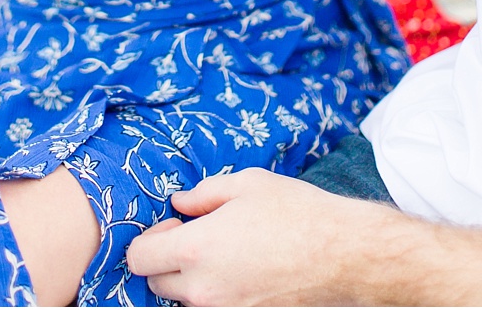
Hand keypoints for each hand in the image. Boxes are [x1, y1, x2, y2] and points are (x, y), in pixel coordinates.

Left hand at [126, 168, 399, 306]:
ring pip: (184, 300)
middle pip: (155, 283)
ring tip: (227, 255)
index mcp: (196, 248)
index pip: (139, 257)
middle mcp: (201, 288)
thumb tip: (180, 203)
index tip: (175, 226)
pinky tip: (245, 271)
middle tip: (201, 239)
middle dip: (169, 261)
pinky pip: (213, 307)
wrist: (342, 253)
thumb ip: (205, 193)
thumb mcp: (249, 184)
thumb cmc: (298, 212)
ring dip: (192, 280)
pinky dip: (218, 293)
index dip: (150, 238)